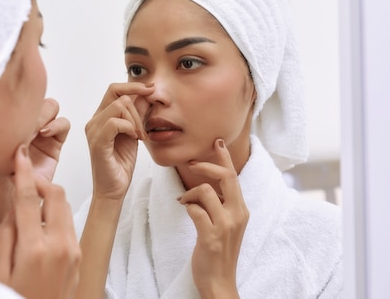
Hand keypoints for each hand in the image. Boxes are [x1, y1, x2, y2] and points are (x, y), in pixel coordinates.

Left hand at [0, 98, 69, 227]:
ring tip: (36, 128)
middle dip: (33, 106)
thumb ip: (3, 130)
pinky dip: (57, 124)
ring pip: (51, 108)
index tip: (12, 109)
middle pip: (36, 99)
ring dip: (45, 114)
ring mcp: (41, 134)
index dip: (19, 100)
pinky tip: (45, 133)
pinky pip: (63, 125)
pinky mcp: (55, 144)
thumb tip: (7, 106)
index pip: (18, 98)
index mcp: (8, 122)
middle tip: (26, 120)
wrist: (14, 201)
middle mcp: (25, 125)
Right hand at [0, 146, 80, 298]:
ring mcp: (72, 252)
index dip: (24, 172)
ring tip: (28, 201)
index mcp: (35, 249)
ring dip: (48, 197)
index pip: (30, 198)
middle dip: (40, 181)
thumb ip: (3, 233)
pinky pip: (68, 224)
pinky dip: (54, 214)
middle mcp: (60, 247)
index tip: (19, 154)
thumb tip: (8, 202)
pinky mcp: (78, 257)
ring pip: (65, 206)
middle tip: (23, 181)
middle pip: (56, 194)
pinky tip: (38, 223)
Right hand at [85, 83, 153, 200]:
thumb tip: (148, 92)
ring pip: (119, 105)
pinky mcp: (98, 142)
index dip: (133, 85)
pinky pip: (115, 122)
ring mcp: (93, 130)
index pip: (114, 89)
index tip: (151, 88)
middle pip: (116, 93)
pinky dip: (130, 127)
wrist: (114, 189)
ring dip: (136, 119)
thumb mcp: (135, 132)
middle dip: (138, 105)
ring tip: (139, 135)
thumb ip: (139, 112)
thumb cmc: (121, 162)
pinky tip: (134, 138)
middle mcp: (94, 120)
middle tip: (144, 126)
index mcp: (101, 117)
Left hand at [178, 139, 247, 298]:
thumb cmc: (218, 252)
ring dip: (189, 193)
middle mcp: (237, 214)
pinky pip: (195, 209)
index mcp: (241, 210)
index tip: (216, 142)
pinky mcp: (211, 236)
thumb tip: (206, 187)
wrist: (219, 282)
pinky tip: (184, 210)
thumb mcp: (225, 224)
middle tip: (191, 162)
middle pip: (226, 176)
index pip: (234, 176)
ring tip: (184, 201)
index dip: (224, 157)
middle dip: (206, 164)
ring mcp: (225, 226)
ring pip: (205, 191)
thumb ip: (221, 205)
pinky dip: (187, 206)